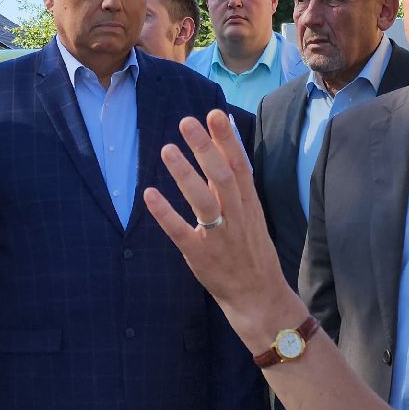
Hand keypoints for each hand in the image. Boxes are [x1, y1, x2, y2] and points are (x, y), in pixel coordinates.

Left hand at [143, 112, 306, 340]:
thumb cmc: (251, 251)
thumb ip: (238, 185)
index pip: (240, 165)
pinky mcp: (200, 255)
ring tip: (167, 149)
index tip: (215, 114)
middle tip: (186, 122)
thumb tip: (227, 149)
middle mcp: (236, 216)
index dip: (228, 139)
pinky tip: (149, 194)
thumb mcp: (252, 214)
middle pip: (222, 176)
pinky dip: (165, 213)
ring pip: (203, 201)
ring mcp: (219, 236)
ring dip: (185, 174)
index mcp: (249, 204)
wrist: (259, 295)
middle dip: (205, 148)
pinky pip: (181, 232)